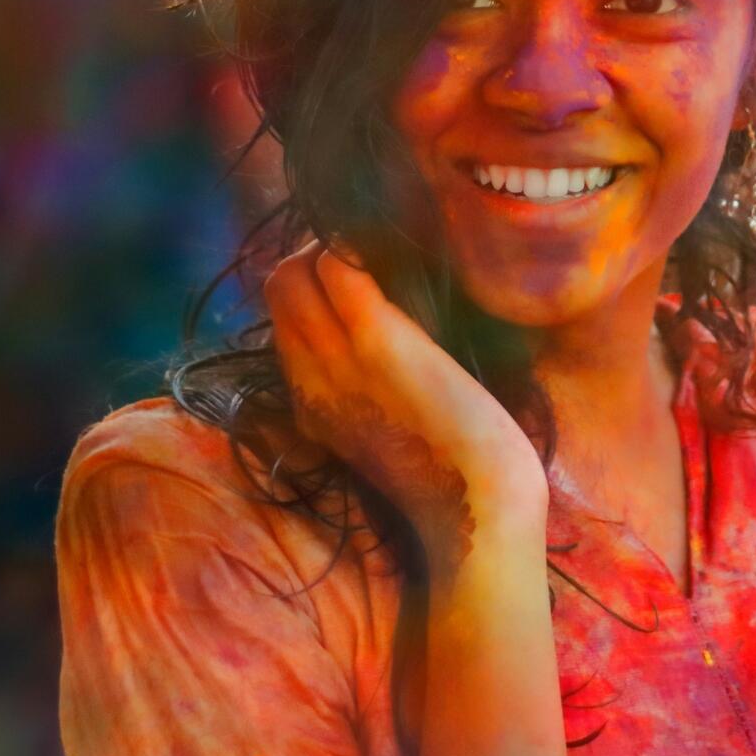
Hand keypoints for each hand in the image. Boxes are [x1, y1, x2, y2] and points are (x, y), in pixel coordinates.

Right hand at [267, 243, 546, 567]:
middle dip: (311, 256)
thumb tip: (383, 348)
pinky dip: (353, 250)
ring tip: (374, 247)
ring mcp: (339, 361)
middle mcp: (310, 381)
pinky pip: (338, 272)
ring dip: (328, 246)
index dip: (310, 289)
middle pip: (275, 289)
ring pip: (290, 274)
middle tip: (365, 254)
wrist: (479, 509)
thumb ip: (370, 398)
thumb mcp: (389, 437)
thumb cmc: (454, 475)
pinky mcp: (379, 342)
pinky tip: (387, 252)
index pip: (282, 323)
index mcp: (311, 407)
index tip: (352, 276)